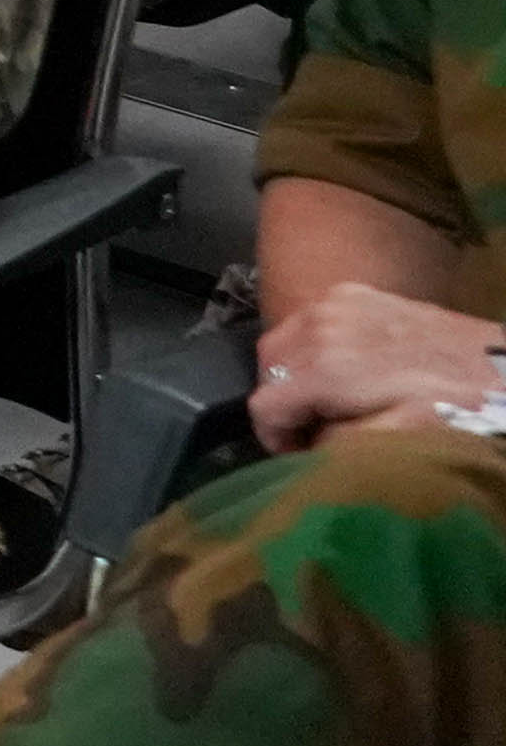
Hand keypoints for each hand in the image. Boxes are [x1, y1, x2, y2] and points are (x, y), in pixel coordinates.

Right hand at [254, 280, 505, 451]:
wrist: (501, 363)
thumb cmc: (456, 407)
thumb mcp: (402, 440)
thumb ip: (340, 445)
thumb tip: (309, 446)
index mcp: (327, 367)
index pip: (264, 404)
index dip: (275, 438)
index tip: (300, 453)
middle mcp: (319, 325)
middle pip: (268, 370)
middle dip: (283, 404)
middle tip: (314, 429)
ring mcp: (334, 302)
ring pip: (283, 341)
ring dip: (294, 375)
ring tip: (328, 400)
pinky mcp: (353, 292)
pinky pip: (309, 320)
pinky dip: (313, 346)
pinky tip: (344, 366)